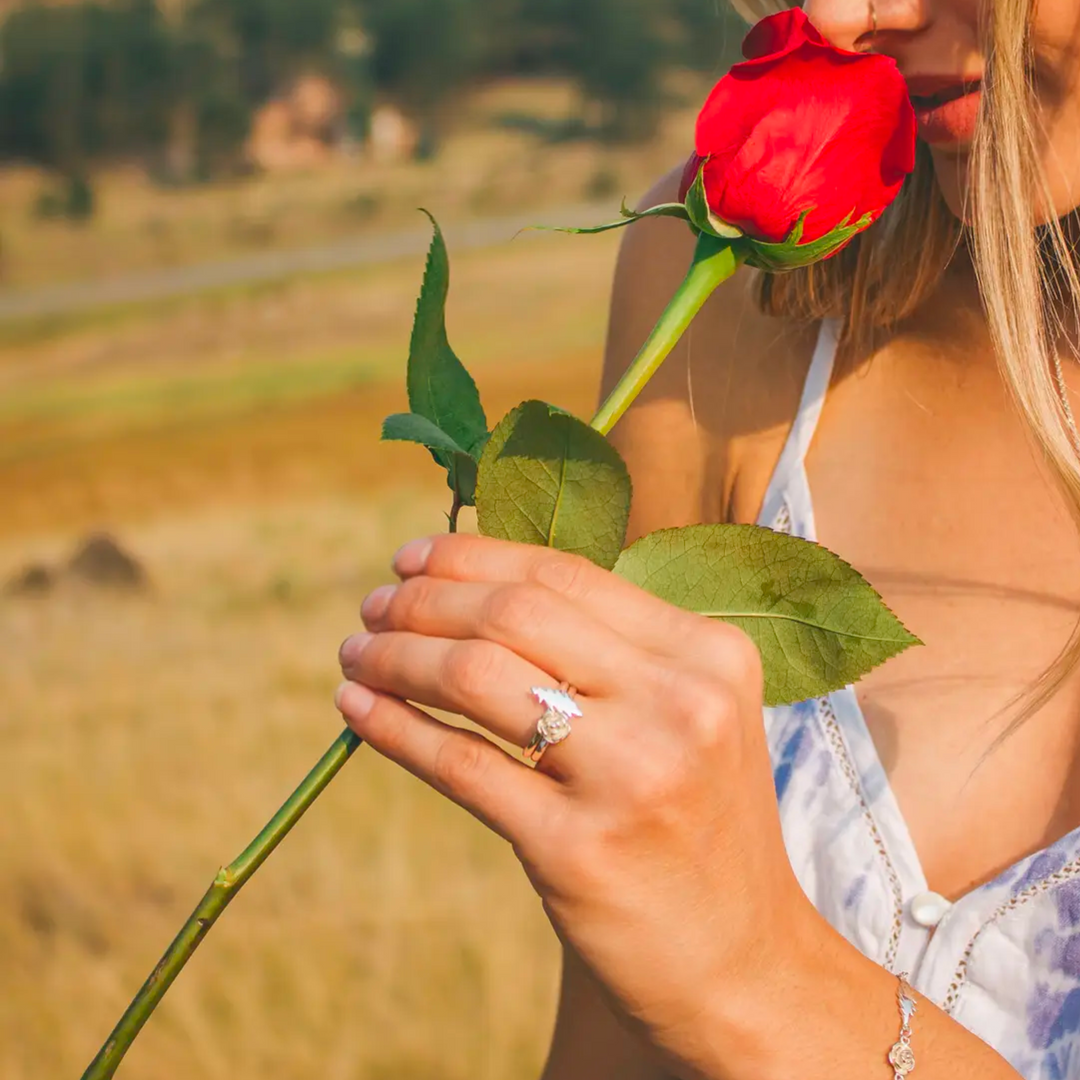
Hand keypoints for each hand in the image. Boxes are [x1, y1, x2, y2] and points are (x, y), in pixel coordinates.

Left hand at [336, 534, 828, 1075]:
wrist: (741, 965)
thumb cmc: (696, 824)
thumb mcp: (688, 716)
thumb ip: (609, 650)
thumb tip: (477, 588)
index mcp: (706, 655)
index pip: (564, 575)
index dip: (473, 557)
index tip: (412, 557)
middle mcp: (678, 703)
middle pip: (513, 614)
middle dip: (423, 600)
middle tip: (373, 606)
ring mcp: (630, 776)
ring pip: (476, 676)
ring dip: (396, 656)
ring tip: (356, 655)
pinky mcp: (576, 850)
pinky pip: (460, 765)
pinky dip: (394, 727)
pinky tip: (358, 709)